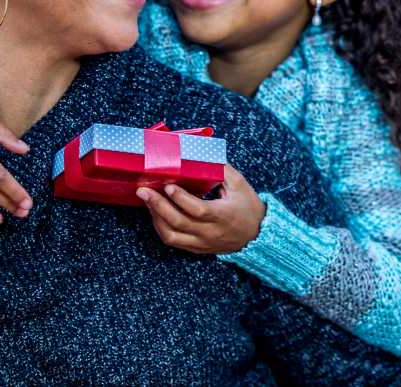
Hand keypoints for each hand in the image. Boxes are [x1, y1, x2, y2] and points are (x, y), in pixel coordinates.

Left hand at [137, 165, 265, 254]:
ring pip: (172, 235)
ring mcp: (202, 242)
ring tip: (147, 200)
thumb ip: (221, 169)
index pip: (198, 209)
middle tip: (143, 191)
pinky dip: (161, 228)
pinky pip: (173, 241)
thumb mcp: (240, 185)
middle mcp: (210, 232)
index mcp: (223, 215)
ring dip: (156, 218)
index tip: (168, 185)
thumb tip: (201, 153)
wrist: (257, 235)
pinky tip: (155, 214)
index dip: (181, 198)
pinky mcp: (197, 248)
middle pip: (179, 222)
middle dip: (158, 206)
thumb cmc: (248, 207)